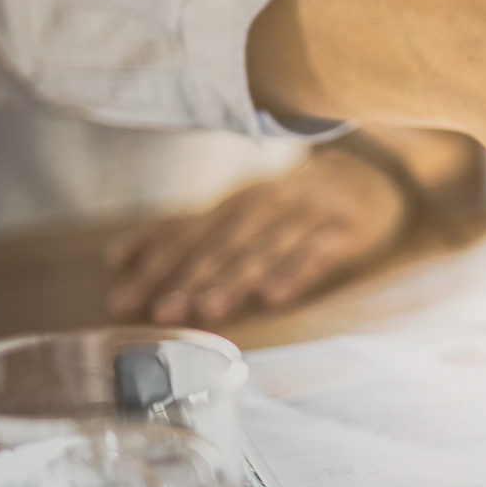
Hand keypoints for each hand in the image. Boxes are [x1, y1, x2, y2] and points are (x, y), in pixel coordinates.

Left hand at [105, 149, 407, 323]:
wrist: (369, 175)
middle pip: (224, 243)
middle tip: (163, 310)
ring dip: (237, 277)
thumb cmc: (292, 203)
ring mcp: (306, 216)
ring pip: (266, 248)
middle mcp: (266, 206)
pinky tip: (276, 296)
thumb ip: (185, 231)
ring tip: (209, 308)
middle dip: (191, 276)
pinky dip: (296, 272)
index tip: (124, 298)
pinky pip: (318, 253)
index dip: (156, 264)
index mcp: (236, 203)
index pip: (189, 233)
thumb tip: (116, 256)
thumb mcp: (238, 210)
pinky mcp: (344, 230)